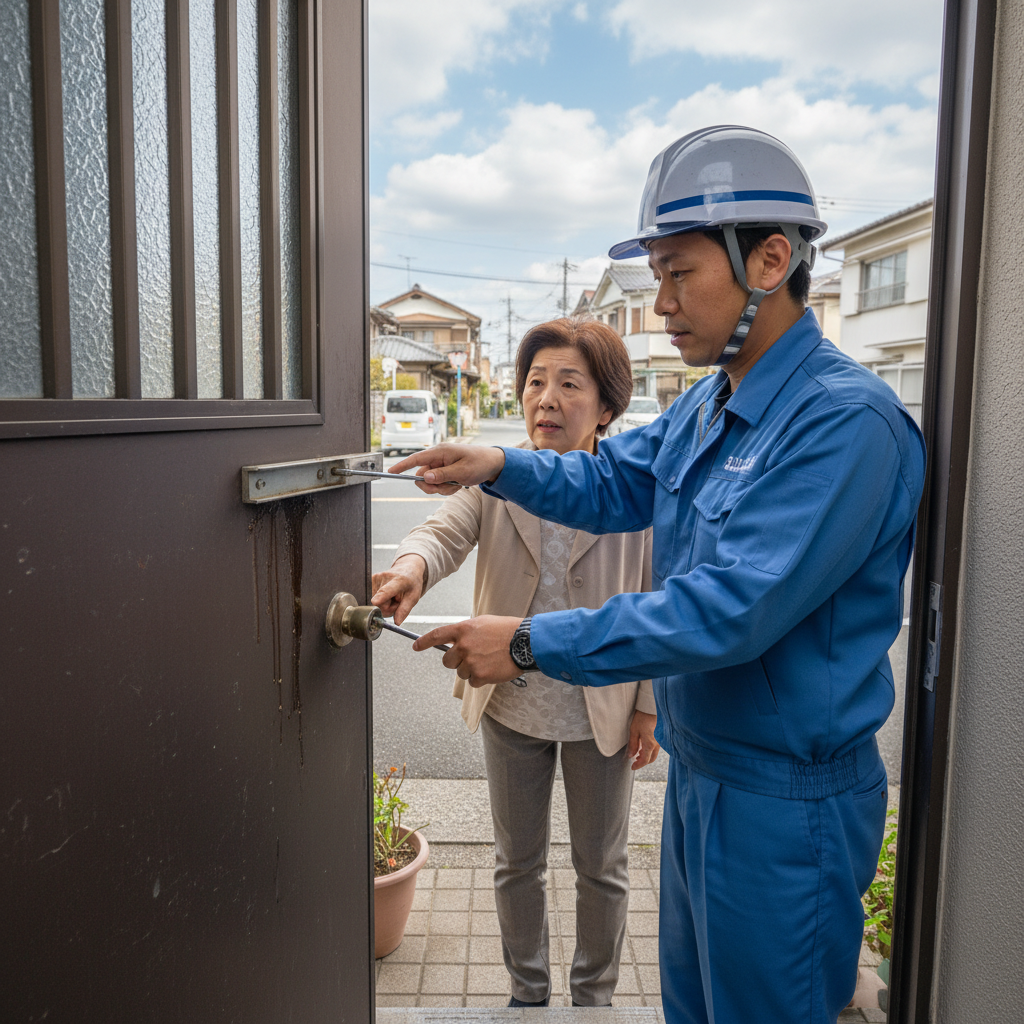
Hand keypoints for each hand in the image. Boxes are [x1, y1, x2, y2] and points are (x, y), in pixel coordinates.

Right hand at [371, 555, 426, 625]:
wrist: (408, 569)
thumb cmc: (412, 583)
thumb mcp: (414, 597)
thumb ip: (404, 610)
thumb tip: (396, 623)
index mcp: (399, 580)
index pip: (388, 590)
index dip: (381, 597)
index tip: (375, 602)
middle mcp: (386, 577)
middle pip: (381, 604)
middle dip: (389, 607)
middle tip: (398, 600)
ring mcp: (377, 577)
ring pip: (376, 602)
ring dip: (385, 603)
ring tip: (393, 595)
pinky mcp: (371, 579)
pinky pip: (373, 597)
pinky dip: (381, 599)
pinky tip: (387, 593)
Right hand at [390, 444, 505, 494]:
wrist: (493, 464)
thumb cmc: (479, 463)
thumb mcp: (462, 471)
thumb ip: (442, 475)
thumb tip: (424, 477)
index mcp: (440, 452)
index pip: (416, 458)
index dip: (402, 465)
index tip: (390, 472)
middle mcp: (438, 457)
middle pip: (422, 476)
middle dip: (431, 486)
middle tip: (446, 488)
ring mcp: (441, 465)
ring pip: (430, 482)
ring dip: (441, 488)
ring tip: (456, 485)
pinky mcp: (445, 472)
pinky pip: (439, 484)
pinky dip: (447, 488)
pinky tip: (458, 485)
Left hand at [411, 615, 520, 686]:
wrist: (526, 642)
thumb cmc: (507, 630)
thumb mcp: (483, 623)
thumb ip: (466, 632)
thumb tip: (456, 642)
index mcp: (463, 629)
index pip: (437, 635)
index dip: (424, 642)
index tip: (416, 646)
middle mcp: (464, 645)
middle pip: (447, 661)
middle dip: (456, 661)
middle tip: (472, 658)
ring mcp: (471, 661)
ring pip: (461, 672)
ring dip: (472, 670)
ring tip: (489, 660)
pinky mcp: (480, 675)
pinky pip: (473, 682)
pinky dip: (482, 678)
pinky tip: (493, 668)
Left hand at [627, 710, 659, 770]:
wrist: (651, 707)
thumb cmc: (642, 718)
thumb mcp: (634, 730)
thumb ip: (632, 744)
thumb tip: (630, 755)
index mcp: (650, 744)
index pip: (645, 760)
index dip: (638, 765)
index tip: (632, 767)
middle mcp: (657, 744)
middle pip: (651, 759)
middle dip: (643, 762)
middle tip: (635, 761)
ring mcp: (660, 740)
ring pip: (654, 753)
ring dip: (646, 756)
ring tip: (638, 753)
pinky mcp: (661, 736)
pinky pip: (656, 747)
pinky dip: (650, 750)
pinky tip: (644, 746)